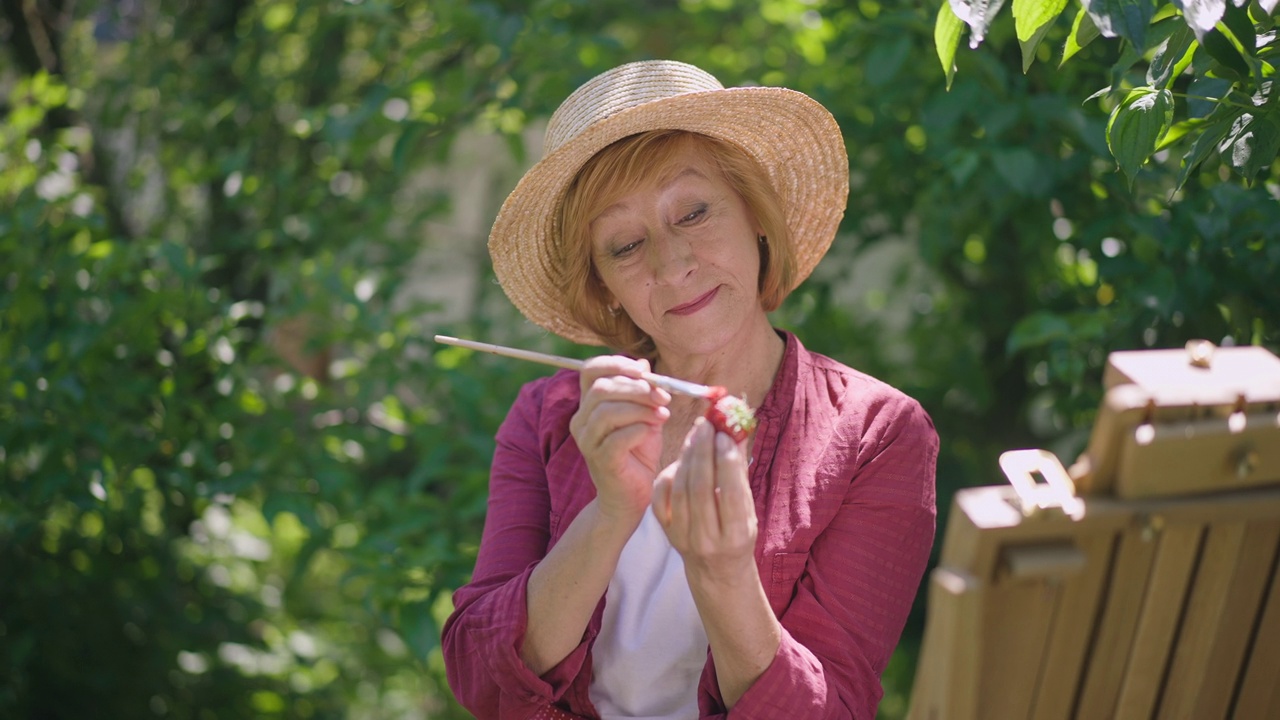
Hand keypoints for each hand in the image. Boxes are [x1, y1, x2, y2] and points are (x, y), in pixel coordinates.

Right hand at [569, 356, 670, 526]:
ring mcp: (587, 442)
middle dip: (637, 388)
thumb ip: (642, 390)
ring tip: (662, 415)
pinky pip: (618, 438)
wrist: (633, 495)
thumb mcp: (643, 415)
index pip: (590, 370)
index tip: (644, 371)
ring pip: (608, 411)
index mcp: (589, 404)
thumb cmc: (638, 453)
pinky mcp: (600, 461)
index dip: (616, 363)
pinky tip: (652, 432)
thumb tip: (644, 362)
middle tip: (663, 396)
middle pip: (602, 389)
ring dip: (641, 409)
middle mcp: (582, 420)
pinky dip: (640, 430)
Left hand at [652, 418, 757, 580]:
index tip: (725, 435)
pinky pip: (662, 496)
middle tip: (706, 425)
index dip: (726, 461)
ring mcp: (683, 536)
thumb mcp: (748, 510)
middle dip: (703, 451)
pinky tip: (681, 458)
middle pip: (701, 487)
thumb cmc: (737, 534)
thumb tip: (737, 432)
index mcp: (735, 535)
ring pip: (680, 488)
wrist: (716, 570)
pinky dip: (670, 473)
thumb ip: (740, 474)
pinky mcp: (666, 531)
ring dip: (687, 456)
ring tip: (695, 434)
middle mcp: (707, 539)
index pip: (730, 493)